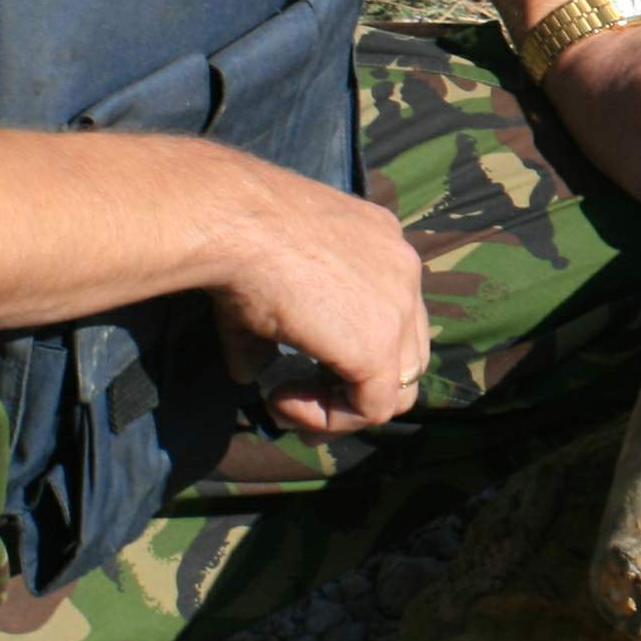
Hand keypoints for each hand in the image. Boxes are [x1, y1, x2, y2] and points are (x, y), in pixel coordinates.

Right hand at [207, 157, 433, 437]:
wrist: (235, 222)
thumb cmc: (241, 238)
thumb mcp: (269, 282)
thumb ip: (271, 332)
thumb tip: (249, 373)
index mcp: (383, 243)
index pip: (392, 314)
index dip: (349, 350)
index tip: (299, 360)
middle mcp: (404, 270)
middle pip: (405, 352)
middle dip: (354, 383)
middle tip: (300, 392)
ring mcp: (400, 307)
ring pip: (397, 386)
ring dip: (343, 405)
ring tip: (290, 399)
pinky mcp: (379, 346)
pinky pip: (373, 407)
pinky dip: (329, 418)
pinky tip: (284, 398)